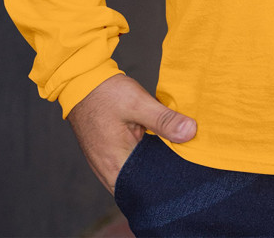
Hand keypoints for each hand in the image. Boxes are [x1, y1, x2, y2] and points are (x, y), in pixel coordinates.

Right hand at [67, 74, 196, 193]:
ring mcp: (106, 164)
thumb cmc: (106, 94)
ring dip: (153, 164)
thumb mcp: (138, 103)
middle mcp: (108, 171)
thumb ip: (164, 120)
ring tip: (175, 152)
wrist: (82, 82)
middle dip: (162, 174)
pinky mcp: (108, 154)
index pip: (146, 189)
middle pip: (142, 184)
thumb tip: (191, 132)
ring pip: (136, 174)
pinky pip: (130, 163)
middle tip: (186, 160)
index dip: (167, 183)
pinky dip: (144, 157)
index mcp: (115, 165)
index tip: (186, 171)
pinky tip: (159, 145)